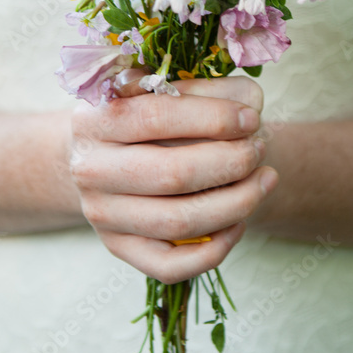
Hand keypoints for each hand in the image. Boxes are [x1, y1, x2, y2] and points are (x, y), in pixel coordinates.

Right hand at [69, 75, 277, 283]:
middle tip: (259, 150)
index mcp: (95, 117)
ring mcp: (101, 213)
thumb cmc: (150, 113)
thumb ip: (208, 88)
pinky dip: (214, 250)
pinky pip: (170, 265)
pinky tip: (238, 223)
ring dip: (235, 203)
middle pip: (171, 174)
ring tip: (263, 181)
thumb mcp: (170, 87)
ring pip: (177, 222)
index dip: (214, 118)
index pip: (157, 116)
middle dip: (231, 162)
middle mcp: (89, 168)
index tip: (252, 119)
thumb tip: (248, 108)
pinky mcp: (117, 247)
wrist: (105, 153)